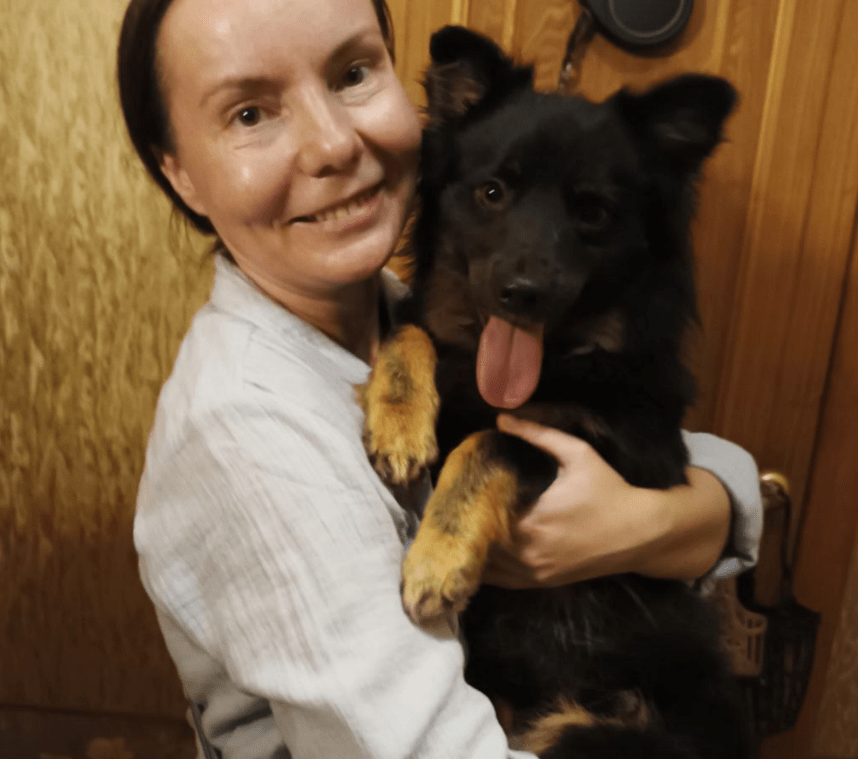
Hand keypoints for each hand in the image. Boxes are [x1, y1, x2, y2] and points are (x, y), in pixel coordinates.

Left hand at [481, 415, 730, 587]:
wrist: (641, 532)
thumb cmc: (610, 490)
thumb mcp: (578, 454)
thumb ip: (538, 434)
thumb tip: (501, 418)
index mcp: (533, 521)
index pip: (482, 516)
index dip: (466, 503)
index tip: (457, 488)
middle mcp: (530, 552)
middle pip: (479, 542)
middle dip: (465, 525)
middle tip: (450, 506)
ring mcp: (536, 572)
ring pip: (487, 567)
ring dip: (472, 548)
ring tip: (458, 527)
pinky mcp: (543, 582)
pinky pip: (503, 581)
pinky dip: (486, 569)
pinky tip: (475, 553)